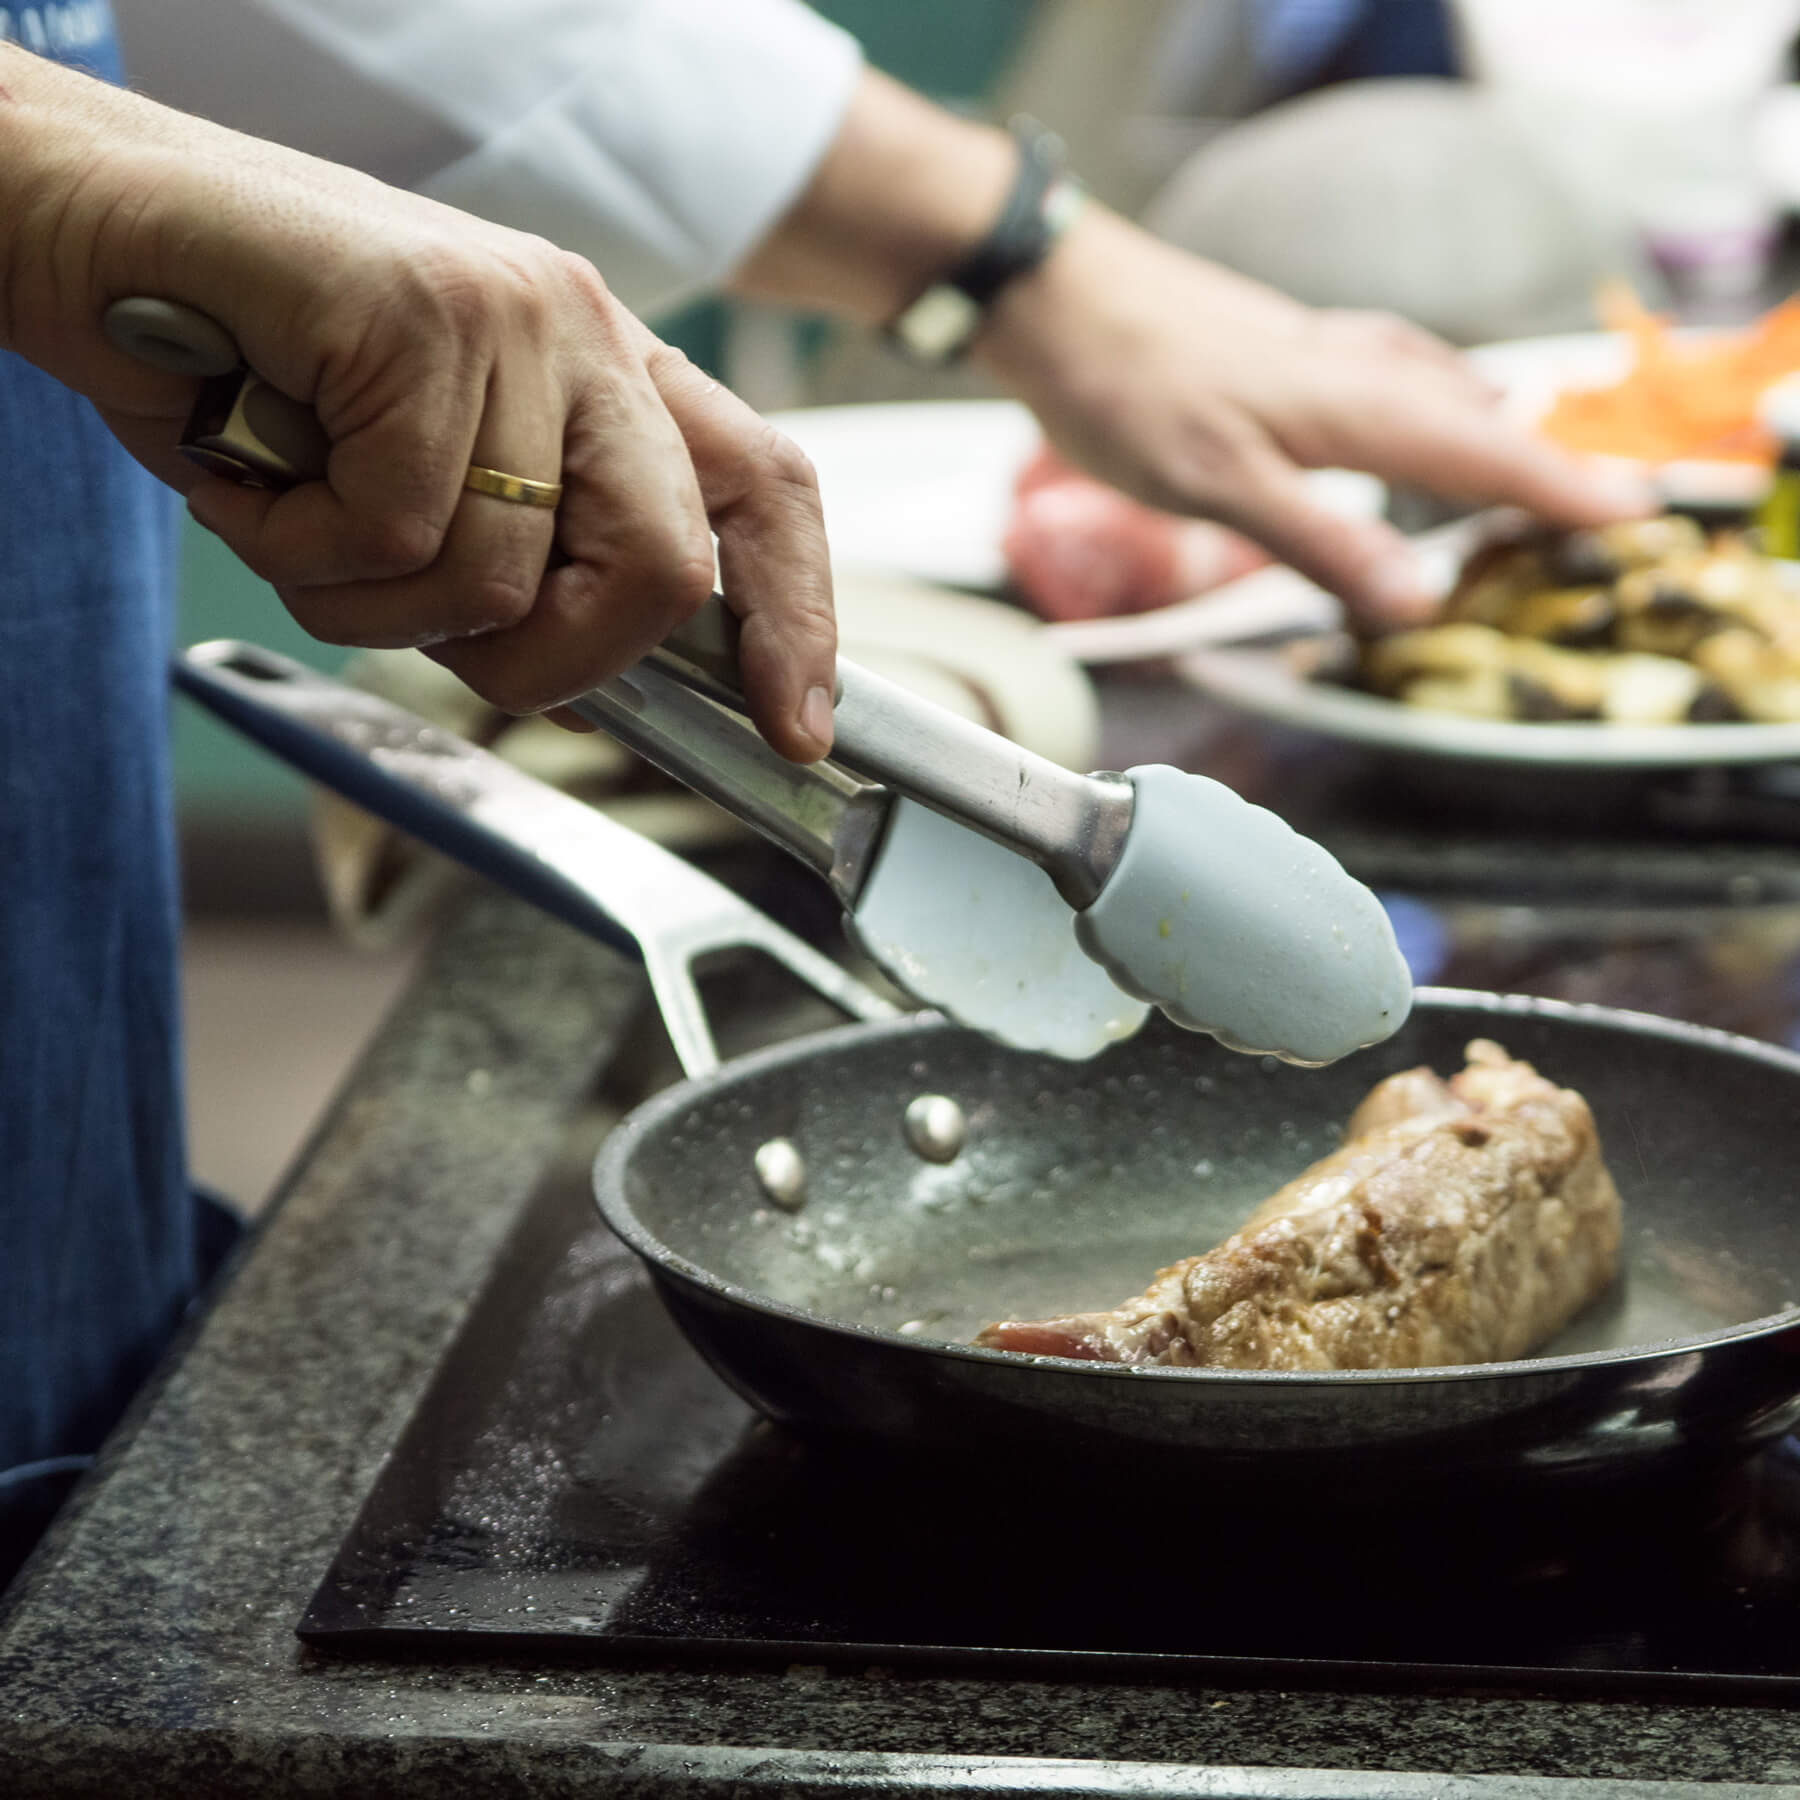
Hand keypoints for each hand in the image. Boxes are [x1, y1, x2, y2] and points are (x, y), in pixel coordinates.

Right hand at [0, 46, 835, 758]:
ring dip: (378, 607)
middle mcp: (581, 331)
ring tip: (303, 515)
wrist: (88, 230)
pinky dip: (304, 550)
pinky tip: (260, 470)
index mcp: (604, 372)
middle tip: (457, 648)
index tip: (798, 726)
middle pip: (668, 568)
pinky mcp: (421, 310)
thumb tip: (595, 683)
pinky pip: (397, 533)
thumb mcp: (423, 482)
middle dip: (559, 662)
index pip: (763, 492)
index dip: (796, 621)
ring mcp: (510, 313)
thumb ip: (528, 562)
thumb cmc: (248, 370)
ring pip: (506, 577)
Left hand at [977, 206, 1655, 627]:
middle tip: (1599, 499)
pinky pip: (1383, 370)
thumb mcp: (1219, 487)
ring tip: (1522, 448)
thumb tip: (1415, 602)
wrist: (1052, 291)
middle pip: (1472, 419)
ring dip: (1482, 424)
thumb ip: (1319, 541)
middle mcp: (1350, 370)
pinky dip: (1421, 392)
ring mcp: (1314, 353)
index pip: (1484, 454)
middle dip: (1538, 462)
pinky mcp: (1277, 348)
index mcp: (1352, 408)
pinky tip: (1402, 392)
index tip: (1632, 515)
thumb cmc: (1126, 386)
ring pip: (1428, 387)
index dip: (1560, 489)